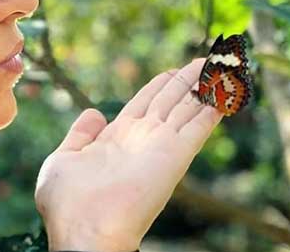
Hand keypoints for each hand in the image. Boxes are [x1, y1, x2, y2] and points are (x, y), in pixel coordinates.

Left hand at [34, 58, 222, 251]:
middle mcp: (143, 138)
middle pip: (172, 98)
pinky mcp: (175, 155)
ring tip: (222, 64)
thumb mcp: (64, 159)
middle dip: (189, 78)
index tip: (176, 69)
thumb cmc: (67, 203)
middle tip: (208, 59)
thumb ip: (80, 135)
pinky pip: (199, 125)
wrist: (83, 230)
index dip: (163, 83)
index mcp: (117, 137)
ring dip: (205, 84)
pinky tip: (225, 89)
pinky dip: (213, 106)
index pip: (146, 101)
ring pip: (189, 106)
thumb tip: (94, 113)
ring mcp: (160, 145)